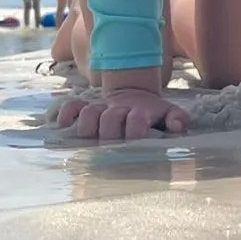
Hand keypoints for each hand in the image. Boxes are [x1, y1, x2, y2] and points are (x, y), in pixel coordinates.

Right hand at [51, 85, 188, 141]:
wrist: (134, 94)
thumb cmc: (152, 113)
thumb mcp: (169, 112)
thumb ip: (177, 118)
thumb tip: (177, 126)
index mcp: (141, 112)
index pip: (136, 121)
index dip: (135, 131)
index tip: (135, 141)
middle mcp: (119, 110)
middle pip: (109, 120)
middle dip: (110, 132)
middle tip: (110, 145)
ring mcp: (101, 108)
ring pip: (88, 114)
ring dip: (87, 126)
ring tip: (88, 138)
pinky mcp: (86, 107)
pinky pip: (71, 106)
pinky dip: (65, 114)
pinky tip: (63, 125)